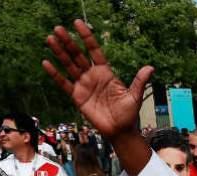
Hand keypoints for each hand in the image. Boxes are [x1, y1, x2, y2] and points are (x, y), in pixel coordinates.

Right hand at [44, 21, 153, 137]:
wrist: (119, 130)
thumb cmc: (128, 113)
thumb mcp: (135, 96)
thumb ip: (139, 81)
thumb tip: (150, 68)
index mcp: (105, 72)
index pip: (93, 50)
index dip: (86, 37)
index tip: (77, 23)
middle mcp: (92, 76)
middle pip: (77, 55)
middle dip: (68, 42)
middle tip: (58, 28)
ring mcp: (83, 85)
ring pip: (68, 65)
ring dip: (59, 53)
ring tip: (50, 39)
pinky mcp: (77, 97)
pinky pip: (63, 83)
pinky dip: (55, 74)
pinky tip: (46, 63)